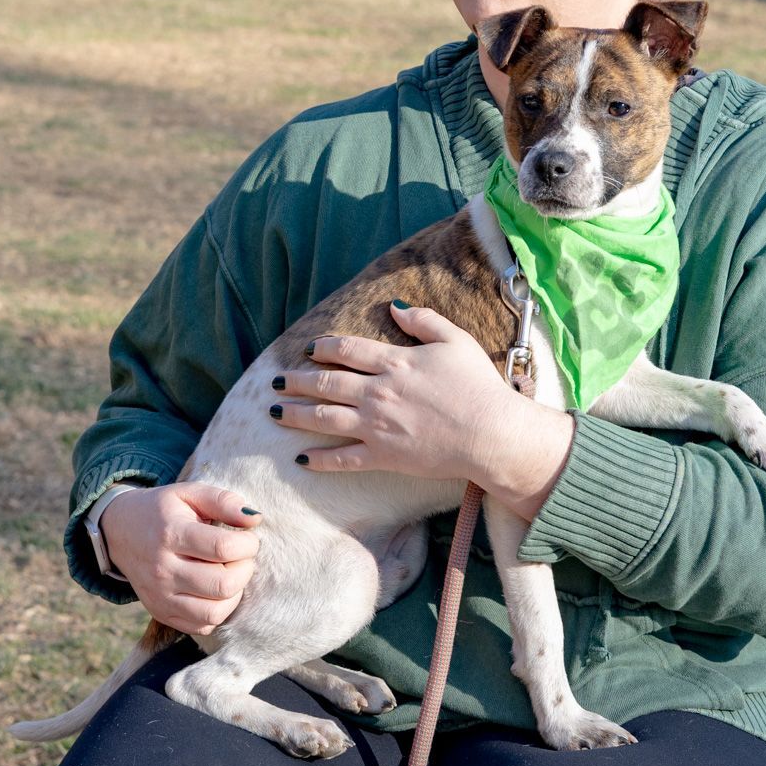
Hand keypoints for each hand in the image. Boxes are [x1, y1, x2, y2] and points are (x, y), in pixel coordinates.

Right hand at [99, 482, 261, 634]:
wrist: (119, 531)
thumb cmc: (163, 510)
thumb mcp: (190, 493)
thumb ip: (224, 501)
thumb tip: (255, 518)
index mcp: (171, 534)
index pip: (224, 548)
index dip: (248, 544)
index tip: (248, 537)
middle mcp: (163, 570)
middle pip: (223, 584)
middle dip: (245, 569)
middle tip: (242, 556)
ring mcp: (160, 596)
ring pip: (214, 612)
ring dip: (235, 593)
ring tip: (231, 573)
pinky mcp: (161, 613)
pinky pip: (202, 626)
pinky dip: (219, 611)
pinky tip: (217, 590)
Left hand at [272, 302, 574, 520]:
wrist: (490, 433)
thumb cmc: (478, 385)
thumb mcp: (455, 341)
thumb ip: (424, 320)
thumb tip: (395, 306)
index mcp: (394, 362)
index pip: (346, 350)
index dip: (323, 348)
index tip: (307, 349)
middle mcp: (378, 392)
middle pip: (326, 383)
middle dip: (297, 381)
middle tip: (276, 381)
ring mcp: (377, 426)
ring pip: (324, 418)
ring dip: (296, 415)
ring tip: (275, 412)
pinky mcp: (384, 456)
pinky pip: (343, 459)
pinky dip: (320, 459)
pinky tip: (302, 458)